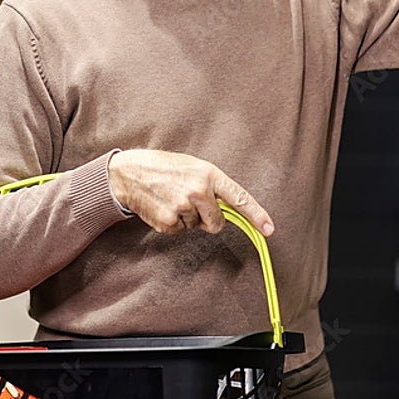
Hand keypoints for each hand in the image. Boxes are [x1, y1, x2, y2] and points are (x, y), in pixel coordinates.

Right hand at [107, 149, 274, 236]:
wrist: (129, 172)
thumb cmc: (163, 167)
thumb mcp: (192, 167)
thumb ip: (212, 185)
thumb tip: (228, 209)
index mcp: (208, 174)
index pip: (239, 198)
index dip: (257, 215)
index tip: (269, 229)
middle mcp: (198, 191)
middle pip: (218, 222)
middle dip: (209, 219)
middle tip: (191, 203)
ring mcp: (183, 208)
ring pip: (197, 227)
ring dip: (187, 218)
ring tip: (171, 198)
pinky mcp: (168, 222)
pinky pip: (180, 231)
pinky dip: (173, 223)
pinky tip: (162, 207)